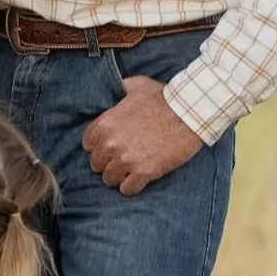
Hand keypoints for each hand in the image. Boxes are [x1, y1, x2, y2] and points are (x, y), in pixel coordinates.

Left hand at [81, 77, 204, 196]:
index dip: (98, 145)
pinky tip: (138, 179)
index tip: (109, 146)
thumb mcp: (137, 85)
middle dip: (107, 161)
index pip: (88, 144)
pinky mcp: (144, 172)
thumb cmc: (164, 98)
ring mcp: (127, 160)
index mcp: (106, 123)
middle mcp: (111, 144)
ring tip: (129, 170)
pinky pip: (127, 189)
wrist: (188, 112)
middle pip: (96, 164)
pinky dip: (132, 186)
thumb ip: (121, 89)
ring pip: (109, 179)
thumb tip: (116, 88)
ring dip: (118, 175)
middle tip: (120, 158)